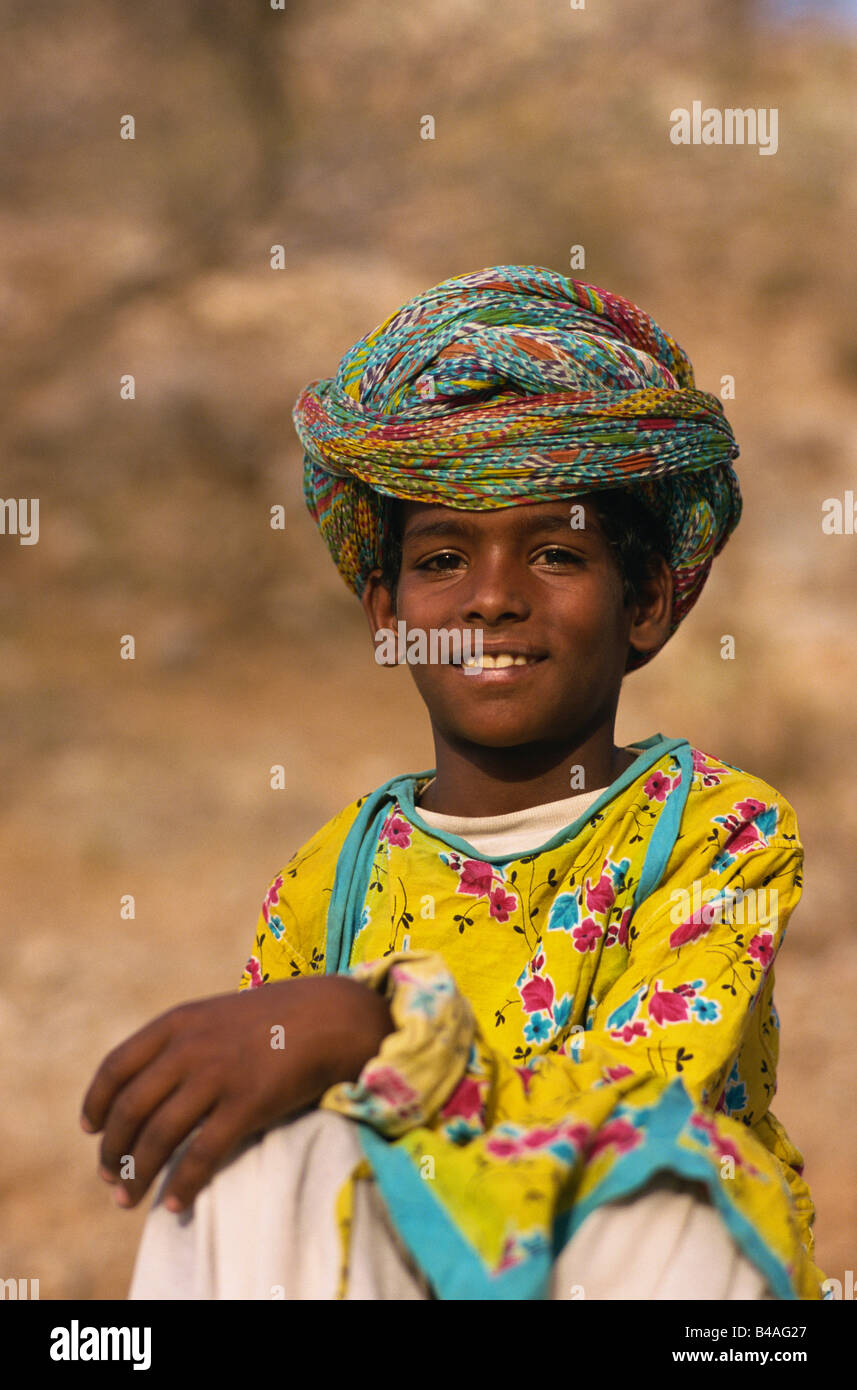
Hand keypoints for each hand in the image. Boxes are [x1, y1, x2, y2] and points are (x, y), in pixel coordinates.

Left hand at [80, 975, 393, 1211]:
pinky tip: (174, 1204)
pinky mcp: (247, 1104)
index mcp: (178, 1022)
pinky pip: (203, 1154)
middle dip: (113, 1149)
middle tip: (109, 1176)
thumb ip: (181, 1040)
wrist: (330, 1016)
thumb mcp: (216, 1014)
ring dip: (137, 1174)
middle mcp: (190, 1047)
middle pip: (132, 1108)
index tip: (90, 1129)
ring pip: (159, 1136)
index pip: (116, 1066)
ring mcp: (218, 1075)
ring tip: (128, 1199)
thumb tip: (148, 1082)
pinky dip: (183, 1184)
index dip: (97, 1103)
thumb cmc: (274, 1019)